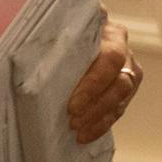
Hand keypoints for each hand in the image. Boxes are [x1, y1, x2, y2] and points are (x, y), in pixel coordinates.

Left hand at [66, 16, 140, 145]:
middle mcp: (124, 48)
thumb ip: (57, 33)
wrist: (72, 34)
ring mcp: (128, 68)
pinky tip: (86, 134)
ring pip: (123, 96)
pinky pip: (119, 108)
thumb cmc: (63, 31)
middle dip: (97, 105)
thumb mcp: (61, 27)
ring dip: (100, 117)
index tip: (73, 105)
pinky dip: (103, 124)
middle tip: (74, 122)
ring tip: (78, 130)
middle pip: (121, 82)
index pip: (111, 59)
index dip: (94, 85)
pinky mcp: (125, 86)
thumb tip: (34, 47)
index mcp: (110, 32)